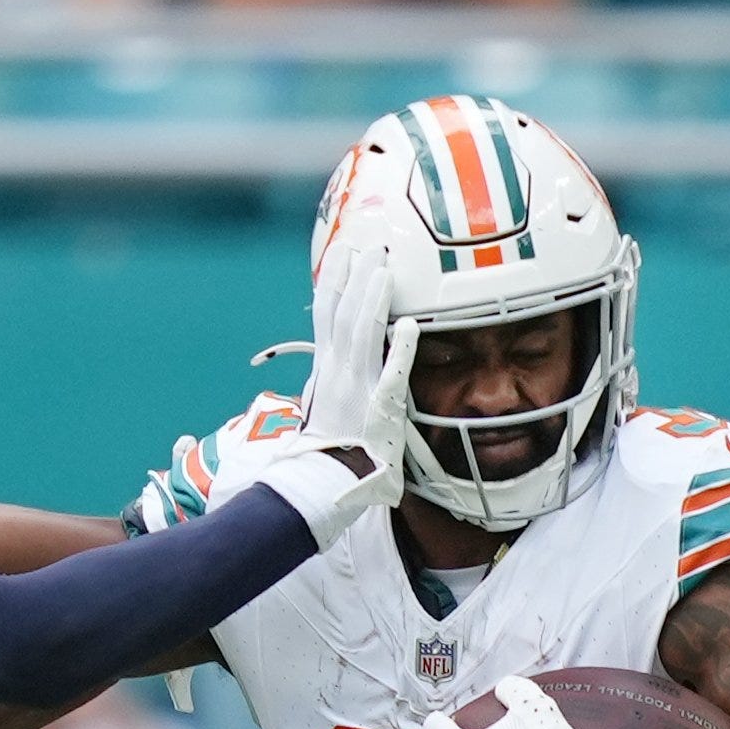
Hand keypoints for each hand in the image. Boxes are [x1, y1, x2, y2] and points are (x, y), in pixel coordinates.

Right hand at [295, 243, 419, 478]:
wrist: (320, 484)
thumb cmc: (323, 455)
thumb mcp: (319, 411)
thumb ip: (328, 388)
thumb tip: (331, 375)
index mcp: (323, 371)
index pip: (326, 315)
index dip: (333, 281)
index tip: (341, 253)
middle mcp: (335, 371)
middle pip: (342, 312)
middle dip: (353, 275)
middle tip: (367, 244)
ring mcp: (355, 386)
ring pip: (360, 331)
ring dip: (372, 296)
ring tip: (382, 266)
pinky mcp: (377, 406)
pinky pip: (391, 371)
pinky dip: (399, 347)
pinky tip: (410, 324)